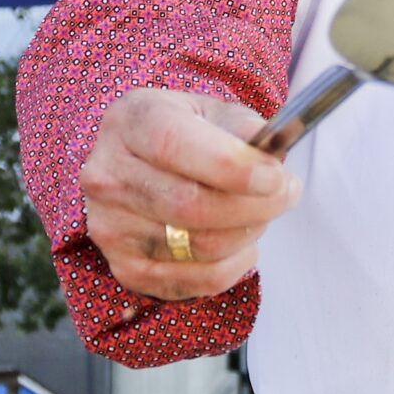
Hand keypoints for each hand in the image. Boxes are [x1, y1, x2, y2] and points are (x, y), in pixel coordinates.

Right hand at [81, 88, 300, 302]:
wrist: (143, 165)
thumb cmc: (187, 135)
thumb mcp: (213, 112)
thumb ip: (244, 127)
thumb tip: (271, 157)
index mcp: (130, 122)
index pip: (173, 145)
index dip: (233, 167)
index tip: (276, 177)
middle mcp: (107, 175)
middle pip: (190, 205)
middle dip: (255, 205)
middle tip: (286, 194)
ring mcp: (110, 226)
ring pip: (199, 247)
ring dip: (248, 234)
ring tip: (261, 213)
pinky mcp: (125, 268)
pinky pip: (195, 280)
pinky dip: (233, 266)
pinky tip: (241, 243)